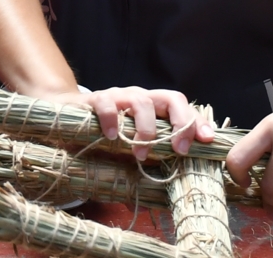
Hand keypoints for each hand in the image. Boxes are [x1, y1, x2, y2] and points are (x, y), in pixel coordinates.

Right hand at [32, 86, 216, 160]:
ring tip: (141, 154)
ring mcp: (118, 96)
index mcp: (152, 108)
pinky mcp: (94, 99)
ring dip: (146, 129)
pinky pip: (106, 103)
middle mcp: (139, 97)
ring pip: (142, 101)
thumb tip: (178, 175)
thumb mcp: (130, 146)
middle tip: (180, 149)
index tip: (208, 140)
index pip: (181, 107)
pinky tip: (112, 136)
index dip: (196, 121)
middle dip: (181, 122)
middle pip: (170, 98)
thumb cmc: (103, 138)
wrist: (64, 118)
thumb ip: (151, 153)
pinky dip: (112, 118)